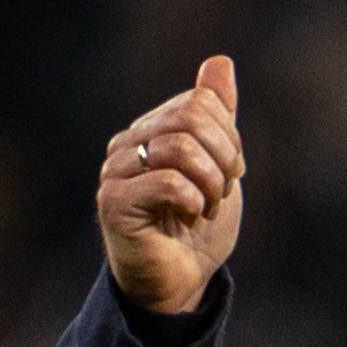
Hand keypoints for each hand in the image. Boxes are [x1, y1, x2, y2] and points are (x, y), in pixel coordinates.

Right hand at [96, 54, 244, 319]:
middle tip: (223, 192)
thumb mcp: (218, 166)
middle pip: (191, 118)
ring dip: (211, 184)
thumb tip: (220, 62)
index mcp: (149, 129)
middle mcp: (126, 144)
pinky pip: (170, 181)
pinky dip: (194, 201)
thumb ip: (217, 117)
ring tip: (207, 208)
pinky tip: (189, 218)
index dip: (229, 137)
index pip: (199, 102)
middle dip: (224, 158)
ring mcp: (116, 172)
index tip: (230, 174)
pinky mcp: (115, 203)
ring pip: (182, 148)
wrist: (180, 285)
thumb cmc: (196, 231)